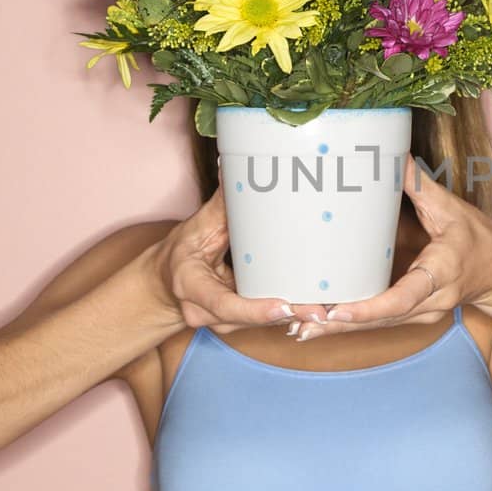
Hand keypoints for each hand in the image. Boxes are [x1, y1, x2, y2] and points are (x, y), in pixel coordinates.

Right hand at [151, 187, 327, 333]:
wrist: (165, 283)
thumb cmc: (181, 253)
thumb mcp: (196, 227)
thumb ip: (220, 204)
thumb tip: (232, 166)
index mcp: (191, 287)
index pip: (224, 304)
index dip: (255, 309)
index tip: (284, 306)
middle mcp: (204, 312)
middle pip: (251, 318)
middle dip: (288, 314)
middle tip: (321, 310)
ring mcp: (220, 323)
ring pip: (260, 323)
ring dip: (293, 317)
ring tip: (326, 309)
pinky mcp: (236, 323)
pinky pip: (263, 321)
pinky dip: (287, 315)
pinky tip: (315, 308)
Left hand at [293, 158, 491, 339]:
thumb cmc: (478, 238)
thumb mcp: (453, 209)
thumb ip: (420, 186)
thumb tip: (392, 155)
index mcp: (442, 272)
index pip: (404, 296)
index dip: (370, 307)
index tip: (338, 310)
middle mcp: (432, 301)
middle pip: (382, 318)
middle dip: (341, 322)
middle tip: (300, 319)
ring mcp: (423, 314)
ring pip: (376, 326)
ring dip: (337, 328)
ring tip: (297, 325)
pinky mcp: (413, 317)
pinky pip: (379, 324)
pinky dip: (347, 325)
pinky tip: (315, 326)